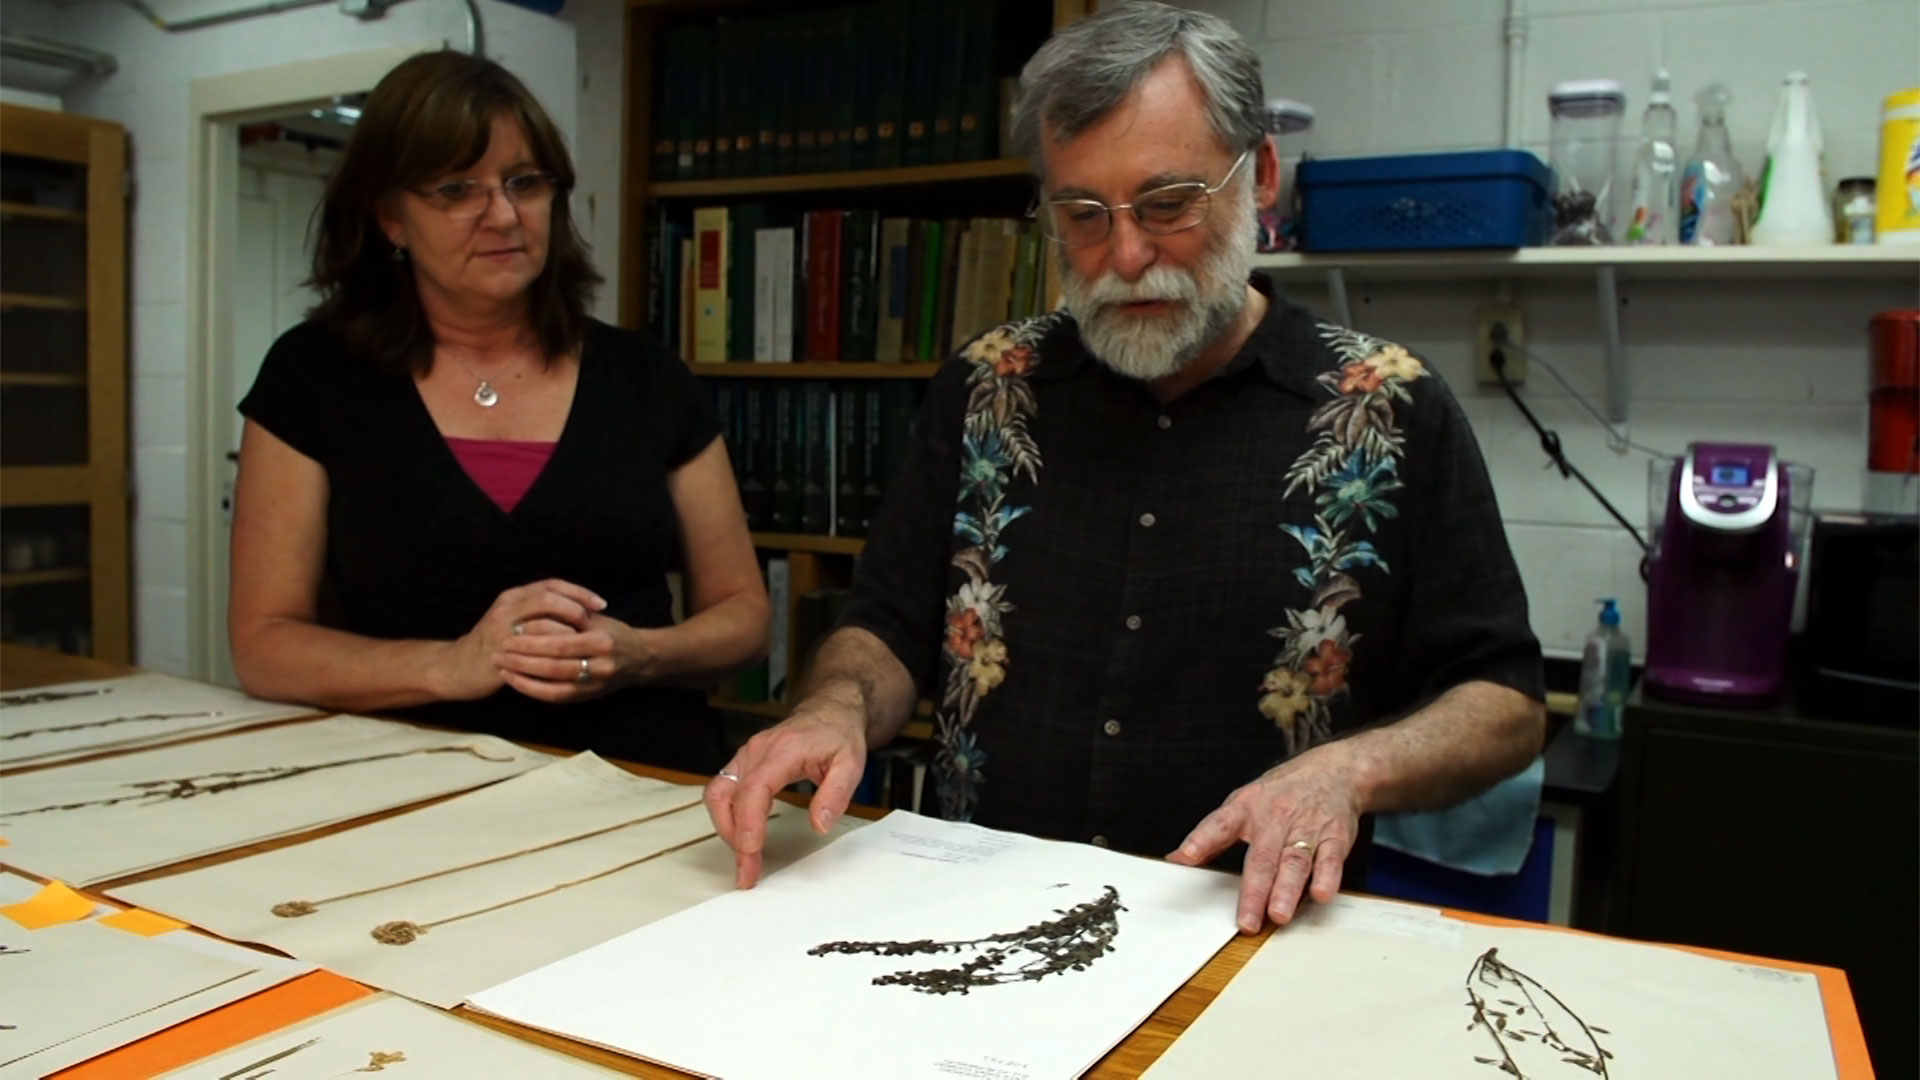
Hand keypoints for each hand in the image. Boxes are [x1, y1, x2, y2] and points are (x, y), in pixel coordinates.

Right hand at [434, 579, 605, 700]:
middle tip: (596, 622)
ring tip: (586, 642)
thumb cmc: (494, 645)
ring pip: (544, 622)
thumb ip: (537, 611)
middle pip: (549, 597)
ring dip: (569, 632)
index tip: (602, 603)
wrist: (457, 668)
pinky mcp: (500, 654)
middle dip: (577, 608)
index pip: (552, 584)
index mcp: (513, 597)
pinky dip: (554, 654)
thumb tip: (578, 609)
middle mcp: (507, 608)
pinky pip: (534, 652)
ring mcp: (502, 630)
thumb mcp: (513, 619)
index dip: (579, 592)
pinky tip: (569, 660)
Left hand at [493, 613, 654, 702]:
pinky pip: (555, 697)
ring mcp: (595, 685)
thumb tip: (531, 615)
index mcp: (601, 640)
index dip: (533, 639)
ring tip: (502, 666)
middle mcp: (600, 665)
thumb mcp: (596, 618)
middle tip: (498, 650)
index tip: (510, 631)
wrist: (640, 659)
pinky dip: (533, 690)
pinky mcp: (588, 697)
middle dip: (522, 658)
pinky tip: (516, 682)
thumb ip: (569, 616)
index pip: (560, 640)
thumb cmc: (613, 633)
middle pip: (554, 664)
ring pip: (552, 684)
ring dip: (523, 676)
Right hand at [704, 694, 866, 889]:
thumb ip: (836, 794)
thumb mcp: (851, 764)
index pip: (754, 790)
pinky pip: (724, 792)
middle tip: (747, 871)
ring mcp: (746, 756)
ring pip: (717, 794)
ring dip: (725, 828)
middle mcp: (756, 751)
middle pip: (724, 795)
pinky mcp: (743, 763)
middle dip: (731, 836)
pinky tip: (745, 835)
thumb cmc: (838, 735)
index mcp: (782, 751)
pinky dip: (728, 817)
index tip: (750, 853)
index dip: (747, 824)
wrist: (830, 711)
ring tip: (745, 856)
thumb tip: (819, 825)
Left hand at [1167, 745, 1362, 933]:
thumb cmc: (1281, 794)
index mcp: (1247, 808)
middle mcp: (1276, 818)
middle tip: (1247, 921)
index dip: (1201, 840)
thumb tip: (1176, 859)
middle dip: (1254, 891)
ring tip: (1278, 915)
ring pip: (1295, 861)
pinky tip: (1320, 895)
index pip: (1220, 824)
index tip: (1184, 857)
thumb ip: (1213, 835)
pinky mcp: (1335, 836)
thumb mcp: (1243, 805)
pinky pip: (1331, 858)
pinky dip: (1327, 877)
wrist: (1333, 771)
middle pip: (1263, 857)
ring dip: (1287, 889)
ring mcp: (1306, 827)